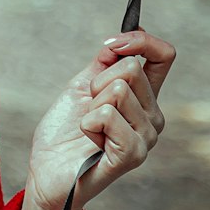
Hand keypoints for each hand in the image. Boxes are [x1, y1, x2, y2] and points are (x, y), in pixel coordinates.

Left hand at [15, 29, 175, 209]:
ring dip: (91, 106)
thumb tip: (121, 38)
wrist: (46, 172)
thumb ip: (104, 63)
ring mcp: (146, 138)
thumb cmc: (64, 133)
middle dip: (97, 82)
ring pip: (118, 90)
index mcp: (144, 99)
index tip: (112, 43)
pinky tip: (89, 140)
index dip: (140, 41)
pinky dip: (88, 122)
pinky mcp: (133, 154)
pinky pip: (108, 115)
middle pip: (131, 69)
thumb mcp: (82, 87)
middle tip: (88, 109)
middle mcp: (153, 117)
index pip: (163, 56)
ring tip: (88, 128)